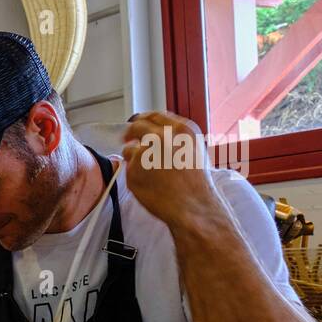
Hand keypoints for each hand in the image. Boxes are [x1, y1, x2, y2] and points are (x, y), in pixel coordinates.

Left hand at [121, 110, 219, 229]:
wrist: (192, 205)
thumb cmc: (195, 183)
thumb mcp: (193, 149)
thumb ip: (174, 137)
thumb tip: (154, 131)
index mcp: (180, 130)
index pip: (153, 116)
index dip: (143, 120)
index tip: (137, 124)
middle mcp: (161, 138)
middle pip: (136, 126)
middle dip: (130, 133)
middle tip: (128, 139)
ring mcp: (145, 153)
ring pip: (128, 149)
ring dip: (133, 158)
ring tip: (151, 173)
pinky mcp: (132, 170)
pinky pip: (127, 168)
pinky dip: (133, 174)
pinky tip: (149, 183)